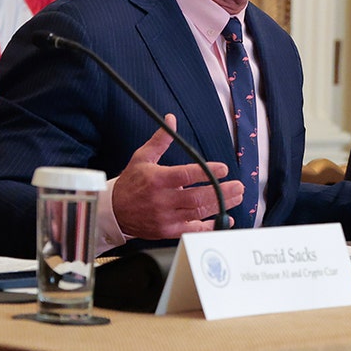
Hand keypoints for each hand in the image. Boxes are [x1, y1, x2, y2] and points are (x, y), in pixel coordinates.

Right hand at [112, 114, 244, 238]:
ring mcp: (165, 217)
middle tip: (238, 185)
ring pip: (198, 213)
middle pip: (197, 197)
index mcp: (157, 179)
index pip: (186, 175)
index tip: (224, 168)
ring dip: (221, 205)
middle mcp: (162, 200)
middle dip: (221, 191)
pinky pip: (192, 231)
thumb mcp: (142, 157)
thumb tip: (171, 119)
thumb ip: (160, 140)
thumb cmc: (131, 182)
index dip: (207, 172)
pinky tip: (225, 220)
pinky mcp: (167, 231)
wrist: (113, 211)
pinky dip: (210, 227)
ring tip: (236, 196)